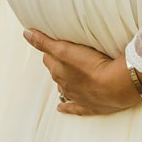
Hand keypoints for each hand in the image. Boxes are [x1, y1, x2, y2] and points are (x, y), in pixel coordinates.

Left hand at [23, 29, 141, 114]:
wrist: (116, 86)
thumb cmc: (92, 66)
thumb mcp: (65, 49)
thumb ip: (45, 42)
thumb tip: (26, 33)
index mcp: (58, 72)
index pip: (49, 58)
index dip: (52, 50)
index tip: (56, 45)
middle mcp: (65, 86)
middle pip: (57, 73)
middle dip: (59, 65)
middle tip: (65, 57)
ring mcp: (77, 97)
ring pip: (65, 89)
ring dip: (65, 83)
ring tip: (66, 77)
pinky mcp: (91, 107)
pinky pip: (74, 108)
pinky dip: (66, 108)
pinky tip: (60, 108)